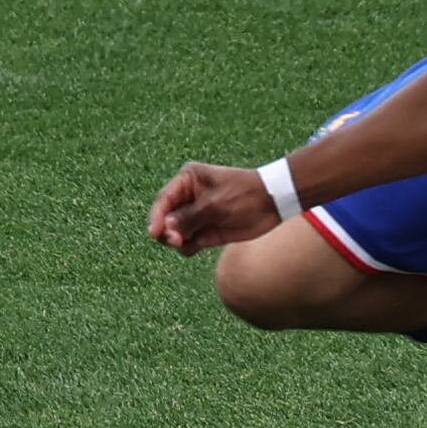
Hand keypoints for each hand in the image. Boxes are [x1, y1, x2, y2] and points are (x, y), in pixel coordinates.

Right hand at [148, 162, 283, 253]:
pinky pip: (187, 243)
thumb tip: (165, 227)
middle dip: (167, 231)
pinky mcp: (205, 231)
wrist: (272, 203)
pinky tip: (197, 246)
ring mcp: (196, 215)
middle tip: (176, 240)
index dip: (156, 217)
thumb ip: (189, 216)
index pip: (164, 199)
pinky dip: (188, 247)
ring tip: (188, 243)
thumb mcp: (215, 204)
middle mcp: (188, 197)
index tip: (154, 232)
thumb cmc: (245, 194)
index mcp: (188, 180)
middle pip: (165, 218)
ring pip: (174, 233)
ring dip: (177, 241)